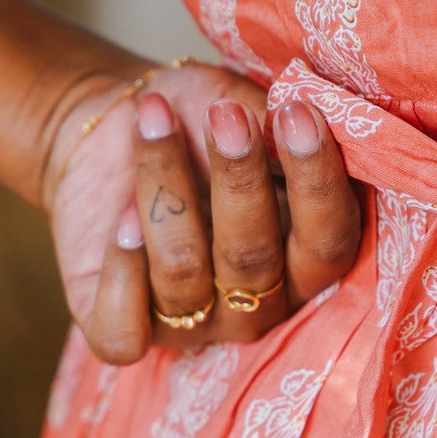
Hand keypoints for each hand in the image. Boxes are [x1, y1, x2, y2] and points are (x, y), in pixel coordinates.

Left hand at [41, 61, 361, 362]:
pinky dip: (122, 272)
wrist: (106, 127)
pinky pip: (124, 331)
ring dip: (166, 191)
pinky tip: (122, 220)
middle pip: (255, 261)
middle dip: (239, 181)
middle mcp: (256, 303)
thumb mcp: (239, 106)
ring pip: (182, 273)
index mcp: (303, 259)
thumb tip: (294, 122)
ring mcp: (192, 323)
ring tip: (153, 124)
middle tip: (222, 114)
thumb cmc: (191, 119)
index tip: (296, 113)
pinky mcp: (126, 331)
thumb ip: (273, 124)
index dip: (317, 183)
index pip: (330, 243)